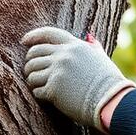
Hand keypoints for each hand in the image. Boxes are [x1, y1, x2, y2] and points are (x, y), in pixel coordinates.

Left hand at [21, 26, 135, 128]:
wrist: (112, 101)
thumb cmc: (109, 82)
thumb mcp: (101, 58)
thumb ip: (93, 47)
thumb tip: (89, 36)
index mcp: (74, 45)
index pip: (48, 34)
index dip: (33, 36)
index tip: (24, 41)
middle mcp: (64, 55)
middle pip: (34, 54)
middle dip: (30, 63)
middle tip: (31, 72)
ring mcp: (57, 71)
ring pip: (31, 73)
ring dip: (32, 80)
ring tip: (37, 86)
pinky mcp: (54, 89)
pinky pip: (36, 90)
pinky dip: (39, 94)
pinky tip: (45, 97)